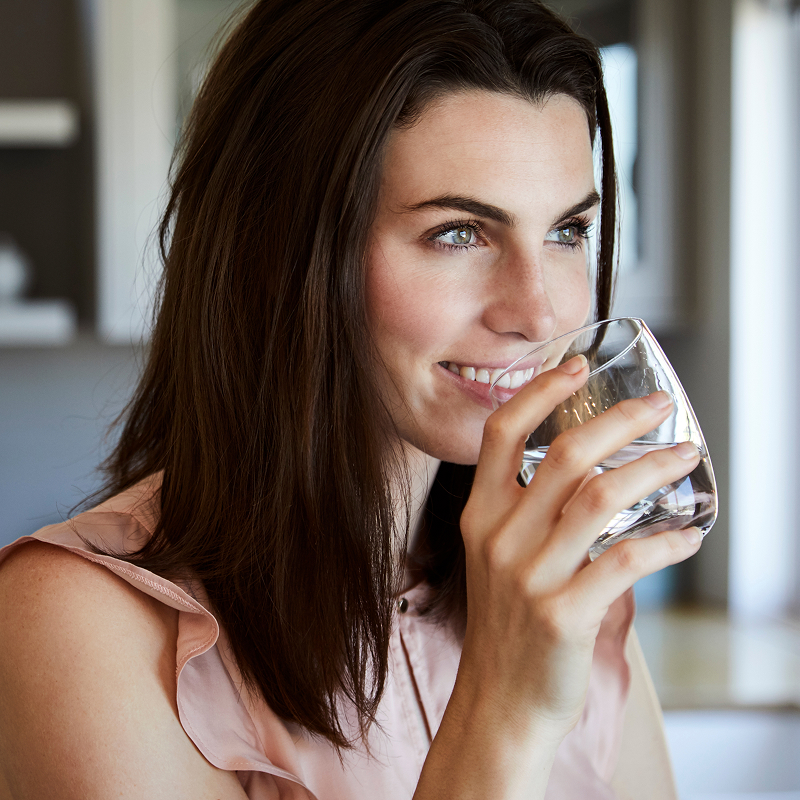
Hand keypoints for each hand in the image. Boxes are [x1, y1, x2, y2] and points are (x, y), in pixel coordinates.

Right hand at [456, 355, 701, 742]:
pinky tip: (688, 536)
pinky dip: (667, 542)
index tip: (577, 367)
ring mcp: (530, 576)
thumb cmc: (507, 622)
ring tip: (684, 457)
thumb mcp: (495, 556)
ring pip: (602, 497)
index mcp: (480, 515)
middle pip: (565, 455)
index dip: (540, 392)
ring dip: (653, 469)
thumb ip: (525, 511)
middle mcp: (501, 537)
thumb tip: (589, 469)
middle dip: (620, 420)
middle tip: (658, 406)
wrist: (499, 698)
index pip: (500, 433)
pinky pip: (627, 560)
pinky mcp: (564, 613)